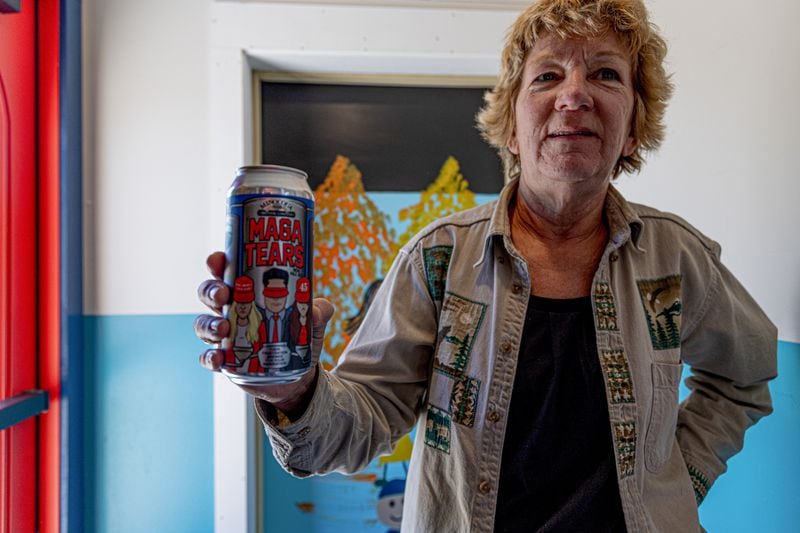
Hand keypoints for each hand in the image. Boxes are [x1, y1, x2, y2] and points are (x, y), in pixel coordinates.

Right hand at [194, 251, 333, 417]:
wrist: (297, 374)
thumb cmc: (299, 337)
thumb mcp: (313, 322)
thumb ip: (319, 311)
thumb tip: (316, 309)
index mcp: (247, 293)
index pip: (226, 272)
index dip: (218, 263)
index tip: (220, 260)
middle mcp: (231, 311)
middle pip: (209, 294)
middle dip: (211, 291)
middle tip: (223, 294)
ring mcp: (225, 336)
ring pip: (203, 324)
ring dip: (209, 324)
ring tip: (223, 329)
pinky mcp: (225, 361)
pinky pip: (208, 357)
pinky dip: (210, 357)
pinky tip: (218, 358)